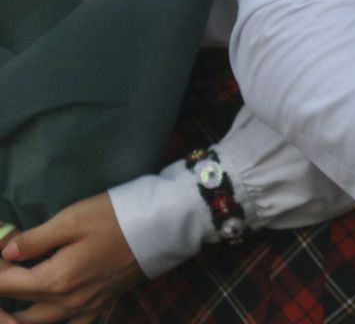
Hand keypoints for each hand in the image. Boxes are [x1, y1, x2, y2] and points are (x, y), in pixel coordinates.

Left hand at [0, 193, 142, 323]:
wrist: (162, 226)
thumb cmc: (116, 217)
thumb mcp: (72, 219)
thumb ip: (35, 239)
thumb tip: (6, 252)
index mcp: (56, 279)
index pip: (5, 284)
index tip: (1, 250)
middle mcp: (67, 302)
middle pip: (17, 312)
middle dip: (4, 295)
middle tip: (5, 273)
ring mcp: (85, 308)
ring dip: (20, 314)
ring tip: (18, 294)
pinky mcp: (100, 307)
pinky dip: (52, 322)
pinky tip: (49, 311)